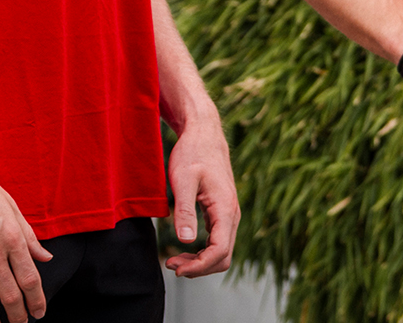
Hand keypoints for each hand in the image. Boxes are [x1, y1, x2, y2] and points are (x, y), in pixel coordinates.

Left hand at [165, 111, 240, 276]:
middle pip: (224, 256)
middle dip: (199, 267)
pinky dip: (202, 251)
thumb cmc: (192, 153)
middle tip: (171, 264)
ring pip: (222, 251)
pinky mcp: (221, 212)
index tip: (176, 268)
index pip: (220, 250)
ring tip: (173, 259)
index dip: (199, 266)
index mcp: (225, 208)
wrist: (204, 134)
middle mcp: (232, 214)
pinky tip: (183, 248)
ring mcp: (228, 214)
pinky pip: (218, 241)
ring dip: (200, 261)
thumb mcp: (183, 180)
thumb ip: (185, 211)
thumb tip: (186, 241)